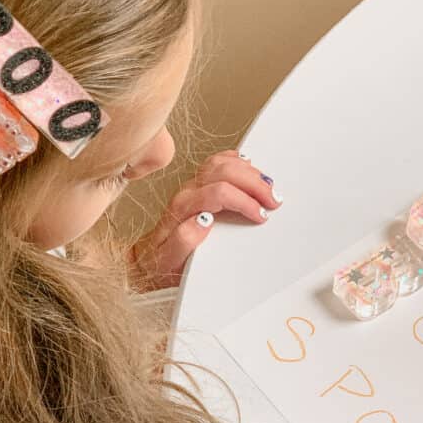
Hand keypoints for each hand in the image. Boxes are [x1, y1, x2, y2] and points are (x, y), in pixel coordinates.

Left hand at [128, 149, 281, 290]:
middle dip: (253, 183)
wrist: (149, 260)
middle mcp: (187, 193)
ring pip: (220, 163)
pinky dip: (235, 161)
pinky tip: (248, 166)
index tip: (261, 215)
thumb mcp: (170, 261)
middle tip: (273, 199)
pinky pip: (215, 163)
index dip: (244, 201)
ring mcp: (191, 187)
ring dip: (248, 171)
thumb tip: (203, 221)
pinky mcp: (197, 186)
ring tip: (267, 185)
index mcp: (183, 209)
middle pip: (223, 172)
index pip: (219, 192)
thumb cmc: (163, 262)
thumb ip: (184, 241)